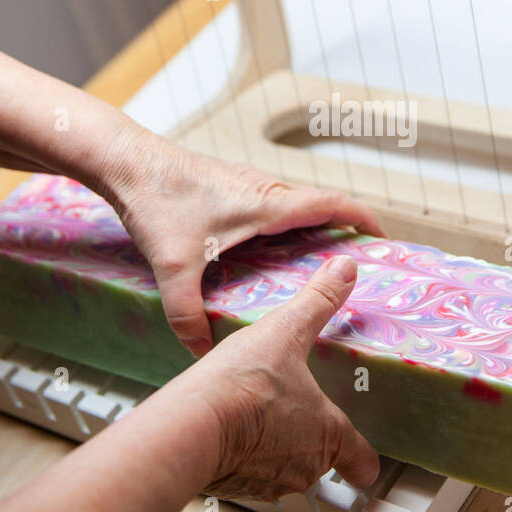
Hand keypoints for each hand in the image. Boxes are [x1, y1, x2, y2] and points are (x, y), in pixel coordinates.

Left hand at [105, 127, 382, 358]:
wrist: (125, 160)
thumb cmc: (156, 200)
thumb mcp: (172, 264)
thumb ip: (186, 312)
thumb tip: (200, 351)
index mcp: (268, 203)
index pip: (334, 205)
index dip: (364, 220)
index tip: (385, 240)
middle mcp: (264, 189)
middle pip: (321, 207)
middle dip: (344, 232)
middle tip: (358, 266)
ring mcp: (246, 185)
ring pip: (294, 206)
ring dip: (315, 228)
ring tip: (322, 264)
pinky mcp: (228, 186)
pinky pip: (272, 206)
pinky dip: (287, 225)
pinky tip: (270, 253)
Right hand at [184, 253, 379, 498]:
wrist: (190, 426)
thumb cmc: (243, 384)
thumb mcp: (286, 331)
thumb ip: (318, 302)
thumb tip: (344, 269)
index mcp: (329, 434)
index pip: (363, 464)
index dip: (362, 460)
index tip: (360, 459)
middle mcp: (306, 467)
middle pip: (319, 462)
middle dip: (306, 438)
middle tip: (290, 409)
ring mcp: (270, 483)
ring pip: (282, 471)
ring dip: (272, 448)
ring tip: (255, 414)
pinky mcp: (235, 489)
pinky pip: (246, 477)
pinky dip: (241, 457)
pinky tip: (228, 428)